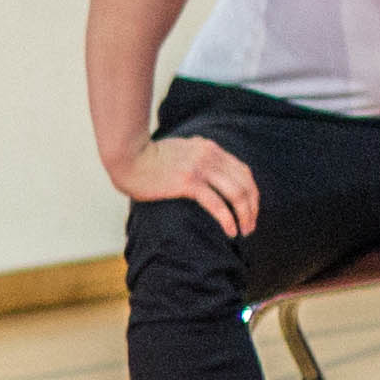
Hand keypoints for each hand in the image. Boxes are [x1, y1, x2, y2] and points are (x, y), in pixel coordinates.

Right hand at [114, 133, 256, 238]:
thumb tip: (200, 161)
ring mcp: (200, 169)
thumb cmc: (144, 157)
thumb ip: (193, 153)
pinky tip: (230, 232)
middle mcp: (210, 156)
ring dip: (245, 215)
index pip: (243, 171)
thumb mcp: (177, 149)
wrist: (126, 157)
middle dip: (252, 207)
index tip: (250, 209)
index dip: (252, 192)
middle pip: (245, 183)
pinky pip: (217, 204)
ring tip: (244, 232)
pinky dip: (228, 219)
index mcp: (209, 148)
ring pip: (236, 194)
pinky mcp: (188, 183)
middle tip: (250, 226)